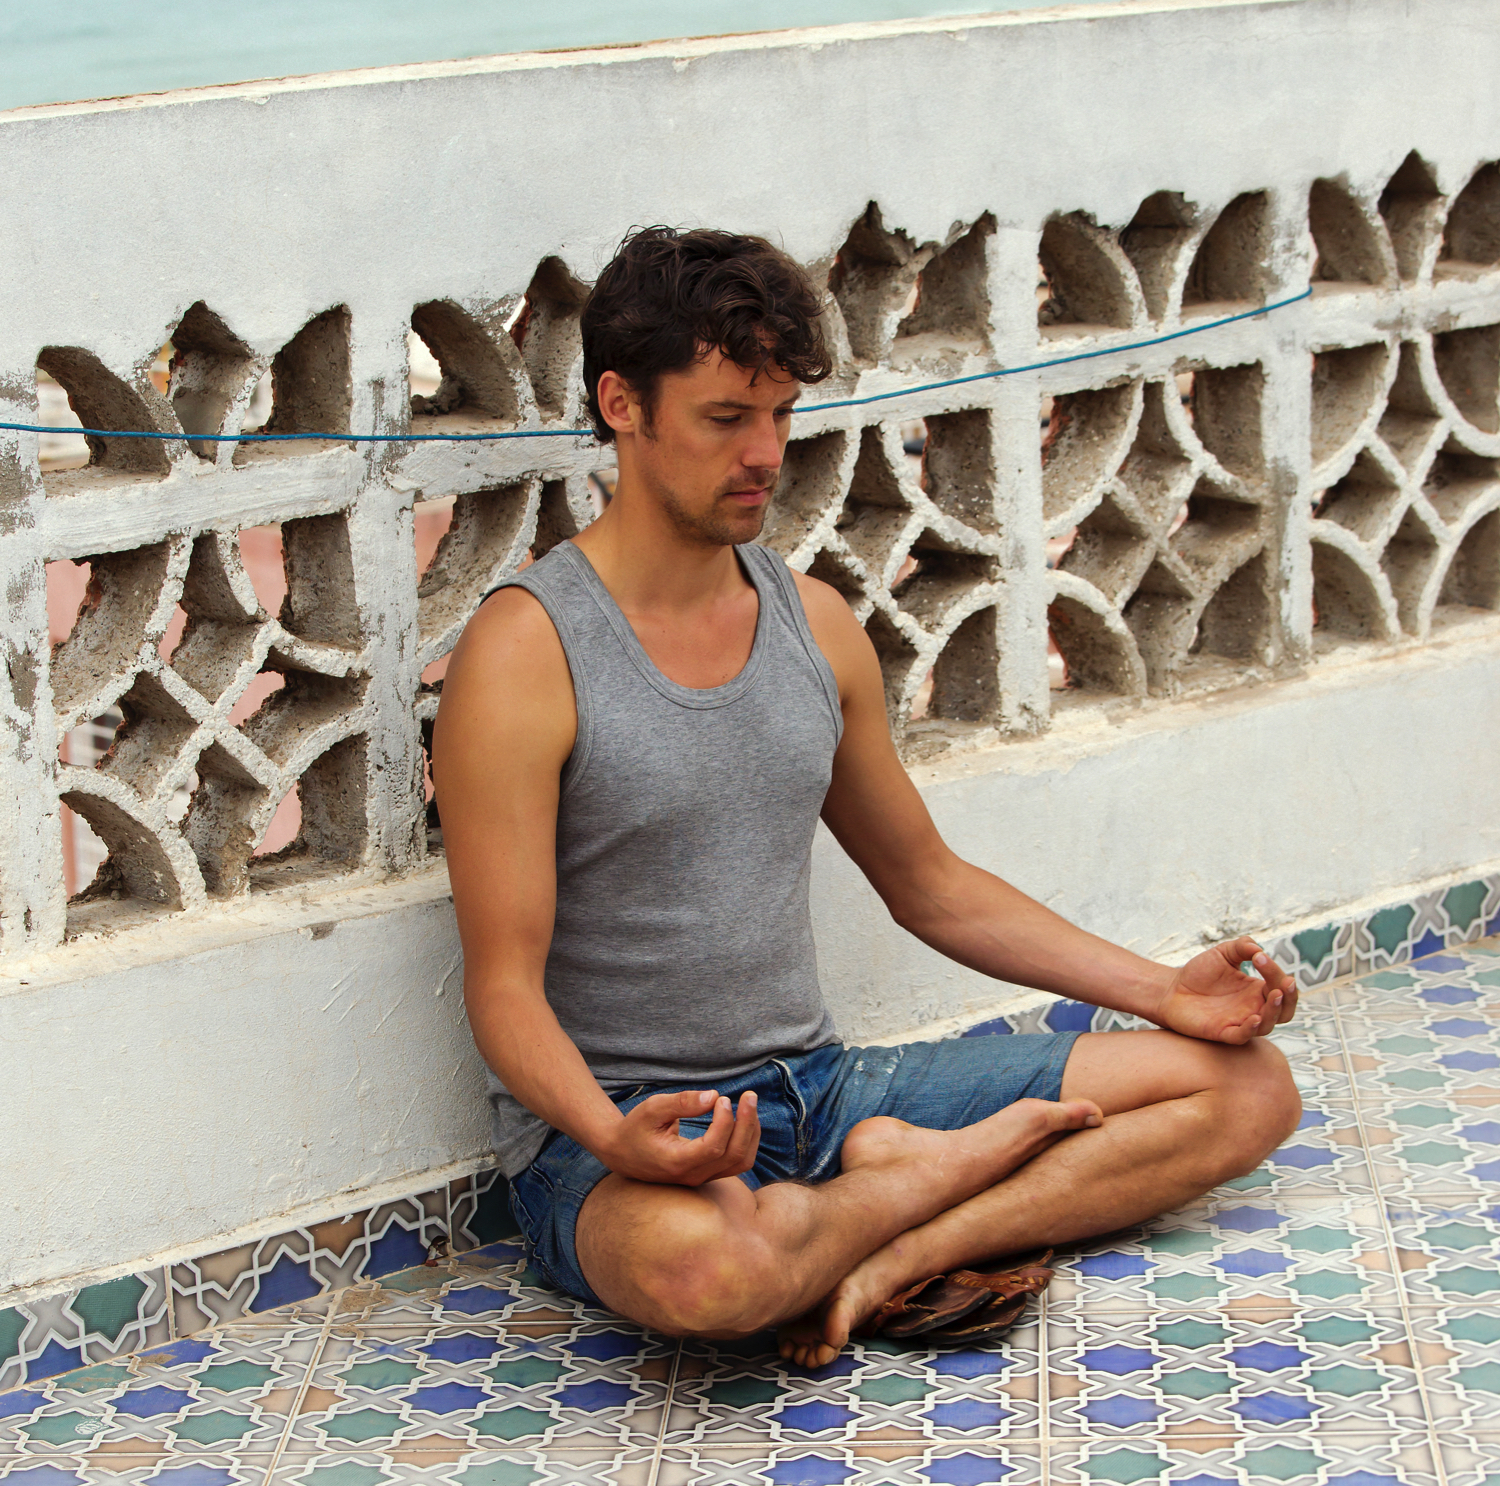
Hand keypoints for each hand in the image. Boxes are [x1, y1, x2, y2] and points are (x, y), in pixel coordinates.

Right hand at [596, 1088, 760, 1185]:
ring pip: (741, 1161)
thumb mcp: (652, 1109)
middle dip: (747, 1124)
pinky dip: (747, 1139)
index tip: (722, 1098)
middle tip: (749, 1095)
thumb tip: (714, 1096)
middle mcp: (692, 1175)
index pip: (714, 1148)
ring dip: (751, 1132)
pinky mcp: (708, 1173)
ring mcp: (702, 1177)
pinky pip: (738, 1161)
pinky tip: (744, 1117)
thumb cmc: (636, 1128)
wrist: (623, 1154)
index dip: (725, 1122)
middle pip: (734, 1156)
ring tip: (749, 1103)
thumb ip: (682, 1102)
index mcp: (676, 1162)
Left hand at [1153, 936, 1297, 1043]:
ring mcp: (1240, 1022)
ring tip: (1274, 995)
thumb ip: (1241, 947)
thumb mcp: (1222, 954)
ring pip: (1268, 1025)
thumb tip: (1258, 948)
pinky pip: (1242, 1036)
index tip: (1259, 957)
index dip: (1275, 972)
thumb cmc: (1200, 973)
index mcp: (1257, 990)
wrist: (1172, 989)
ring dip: (1274, 1011)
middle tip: (1286, 983)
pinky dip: (1251, 1029)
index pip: (1279, 985)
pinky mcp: (1223, 1032)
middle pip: (1284, 1010)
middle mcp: (1254, 1008)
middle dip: (1290, 998)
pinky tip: (1254, 1017)